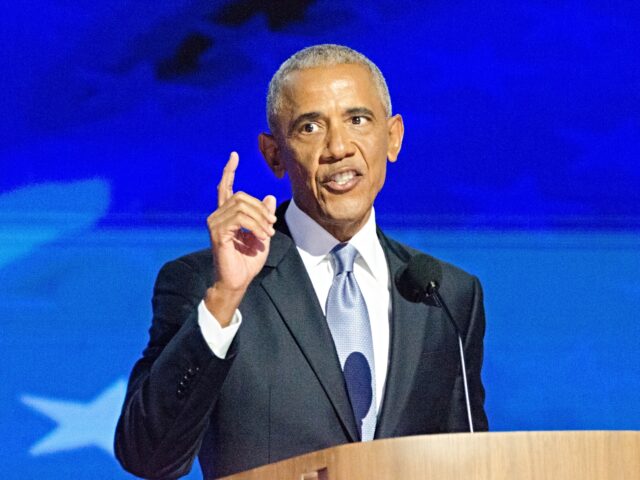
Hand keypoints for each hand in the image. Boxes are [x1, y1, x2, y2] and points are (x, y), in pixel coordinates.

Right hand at [205, 152, 276, 324]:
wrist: (237, 281)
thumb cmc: (247, 261)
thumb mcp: (262, 234)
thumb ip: (264, 216)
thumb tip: (269, 197)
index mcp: (226, 215)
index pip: (225, 188)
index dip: (229, 171)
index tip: (234, 155)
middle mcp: (217, 216)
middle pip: (241, 196)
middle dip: (261, 208)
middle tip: (271, 225)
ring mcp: (215, 224)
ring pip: (241, 206)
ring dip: (261, 219)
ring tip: (267, 234)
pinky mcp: (218, 233)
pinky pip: (240, 219)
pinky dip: (256, 226)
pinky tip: (261, 237)